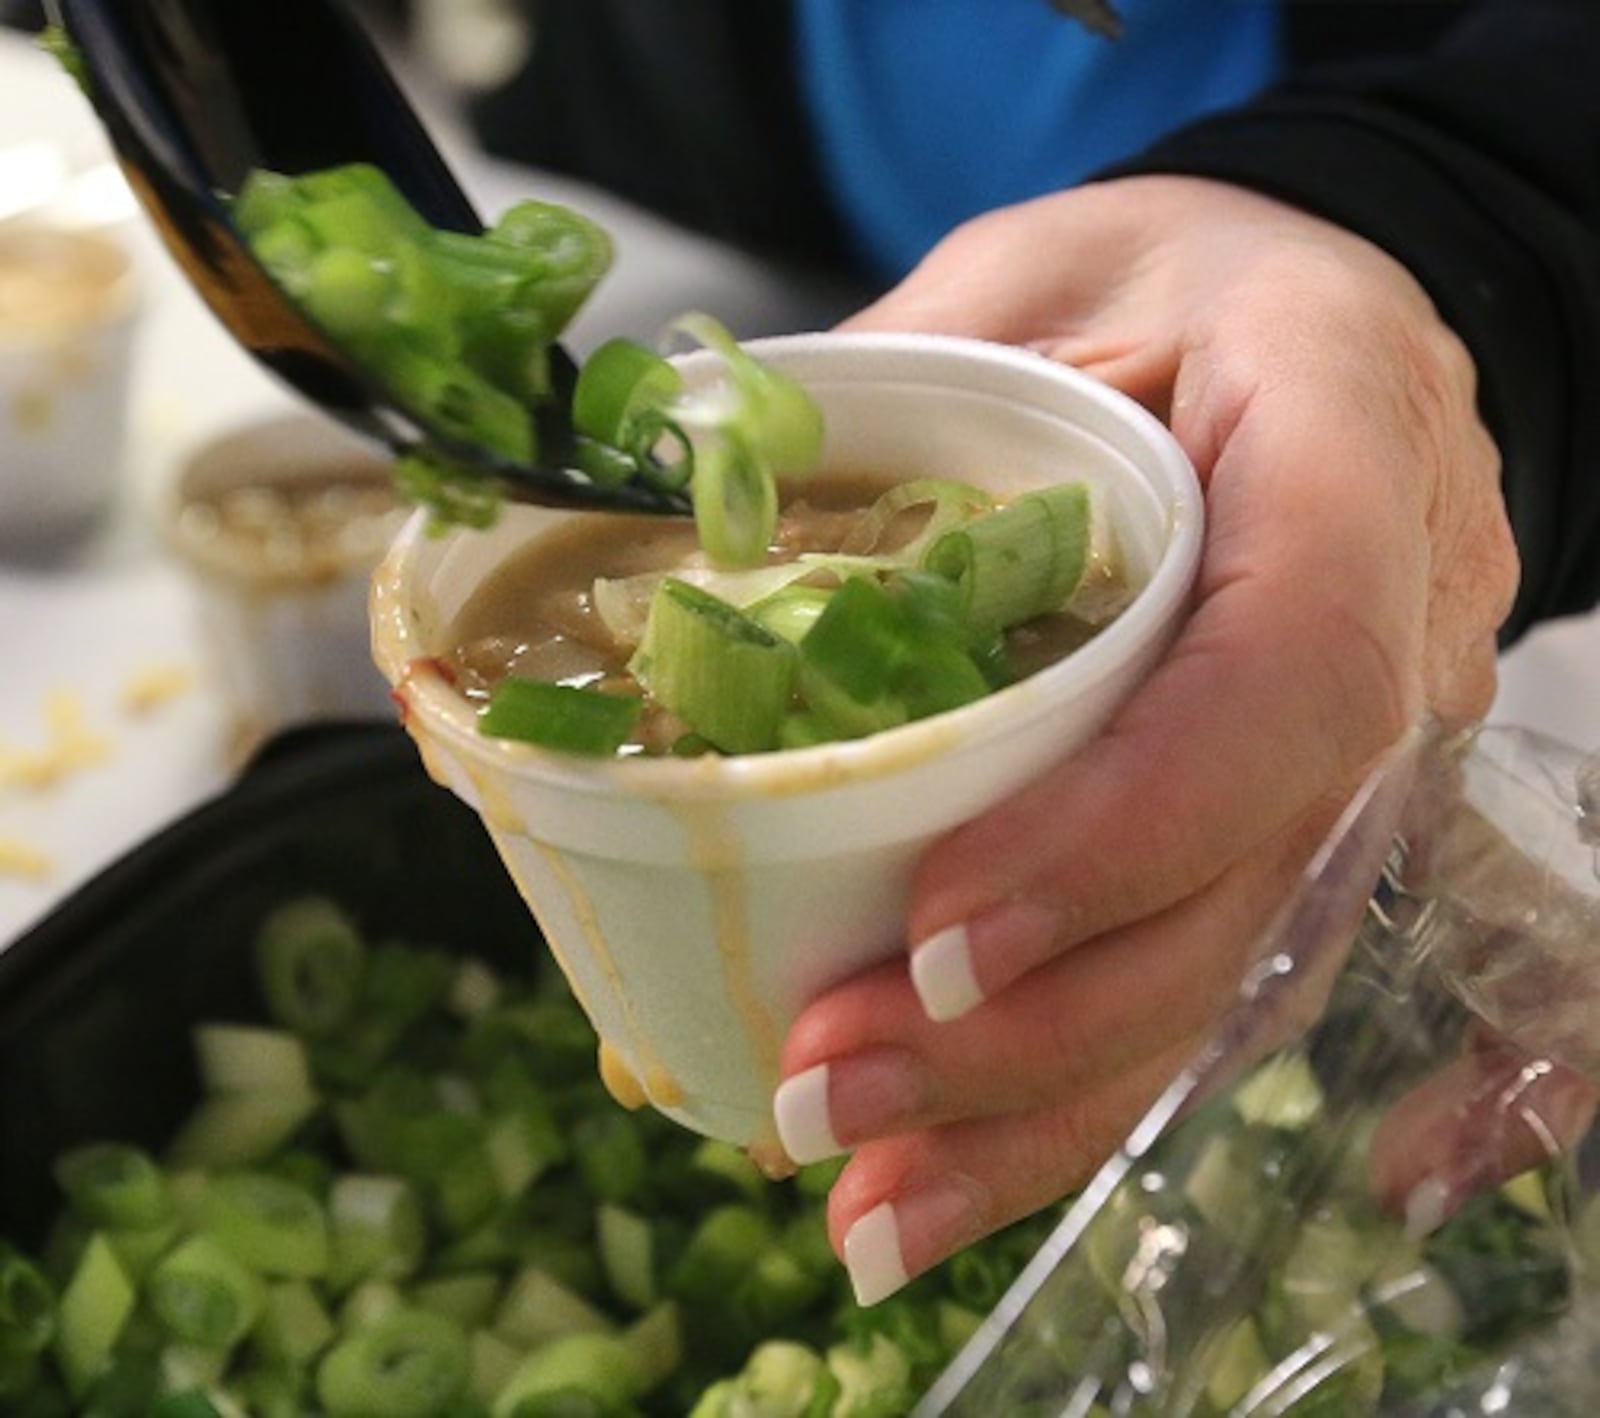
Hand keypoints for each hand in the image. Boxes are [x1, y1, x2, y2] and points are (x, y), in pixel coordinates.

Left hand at [772, 176, 1519, 1303]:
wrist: (1291, 326)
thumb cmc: (1168, 282)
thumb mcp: (1034, 276)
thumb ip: (901, 389)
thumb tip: (690, 526)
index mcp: (1342, 447)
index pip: (1286, 674)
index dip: (1125, 827)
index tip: (941, 932)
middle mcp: (1387, 631)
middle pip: (1247, 881)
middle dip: (1038, 1027)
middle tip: (828, 1087)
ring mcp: (1347, 757)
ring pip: (1223, 975)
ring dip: (1033, 1112)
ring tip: (858, 1198)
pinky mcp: (1276, 824)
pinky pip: (1189, 977)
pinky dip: (1058, 1095)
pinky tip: (934, 1175)